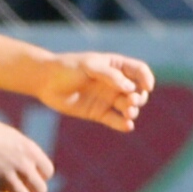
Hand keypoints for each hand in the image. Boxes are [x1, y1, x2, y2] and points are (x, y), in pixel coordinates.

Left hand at [37, 50, 154, 129]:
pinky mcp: (99, 113)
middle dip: (139, 98)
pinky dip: (123, 124)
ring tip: (128, 113)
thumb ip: (109, 75)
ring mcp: (108, 99)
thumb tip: (130, 88)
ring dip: (133, 111)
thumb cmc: (67, 67)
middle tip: (130, 102)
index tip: (147, 87)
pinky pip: (116, 121)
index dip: (146, 78)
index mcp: (115, 66)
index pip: (139, 71)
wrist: (45, 81)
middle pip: (138, 92)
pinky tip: (126, 126)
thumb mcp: (88, 66)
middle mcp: (115, 83)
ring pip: (129, 107)